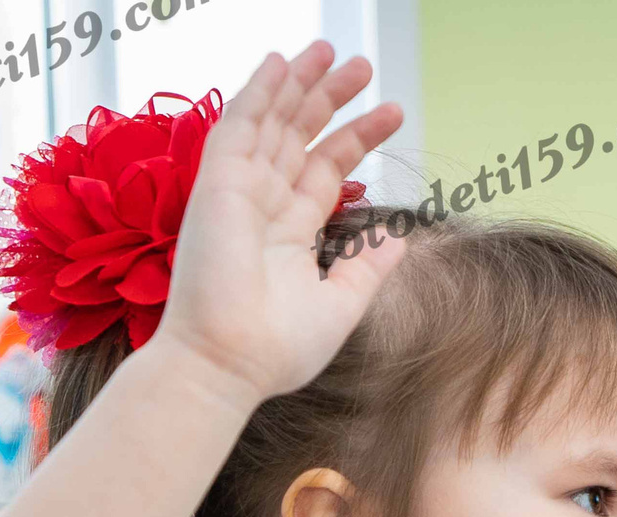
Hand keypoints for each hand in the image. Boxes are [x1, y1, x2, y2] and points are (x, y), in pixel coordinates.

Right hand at [151, 43, 408, 410]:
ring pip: (272, 122)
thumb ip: (368, 267)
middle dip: (329, 98)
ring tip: (329, 50)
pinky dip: (258, 93)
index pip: (327, 169)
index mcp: (289, 231)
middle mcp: (263, 205)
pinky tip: (279, 64)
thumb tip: (399, 238)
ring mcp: (238, 192)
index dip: (358, 137)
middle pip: (301, 136)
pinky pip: (238, 127)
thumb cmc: (278, 348)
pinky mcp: (217, 186)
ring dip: (298, 84)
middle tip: (362, 65)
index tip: (393, 112)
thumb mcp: (341, 303)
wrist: (231, 365)